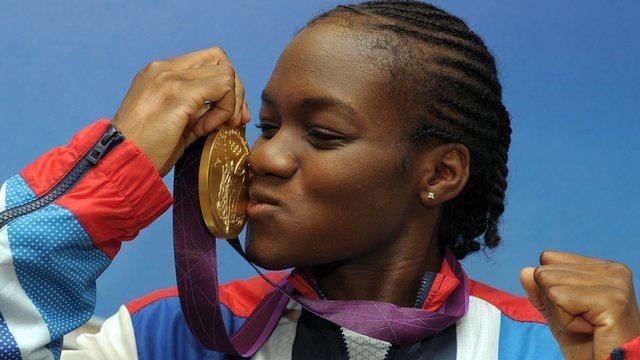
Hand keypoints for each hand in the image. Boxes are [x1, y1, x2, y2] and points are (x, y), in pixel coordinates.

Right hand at [112, 46, 250, 176]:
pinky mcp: (177, 93)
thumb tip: (230, 109)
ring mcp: (169, 78)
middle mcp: (164, 68)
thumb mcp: (177, 123)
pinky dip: (223, 111)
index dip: (227, 85)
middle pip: (220, 59)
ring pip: (225, 73)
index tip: (229, 116)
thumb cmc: (147, 150)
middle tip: (234, 120)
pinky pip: (222, 89)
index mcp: (160, 72)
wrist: (121, 163)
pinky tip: (205, 130)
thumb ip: (199, 110)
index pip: (208, 60)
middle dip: (236, 90)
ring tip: (212, 127)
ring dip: (230, 103)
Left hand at [520, 251, 639, 358]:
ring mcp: (615, 282)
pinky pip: (558, 298)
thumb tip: (525, 271)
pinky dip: (566, 322)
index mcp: (601, 268)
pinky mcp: (612, 298)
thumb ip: (541, 291)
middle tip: (583, 323)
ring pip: (548, 284)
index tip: (576, 311)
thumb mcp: (557, 314)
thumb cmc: (589, 346)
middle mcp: (612, 270)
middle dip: (554, 304)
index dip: (550, 290)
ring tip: (588, 326)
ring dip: (560, 315)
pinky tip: (591, 330)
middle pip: (544, 271)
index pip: (548, 259)